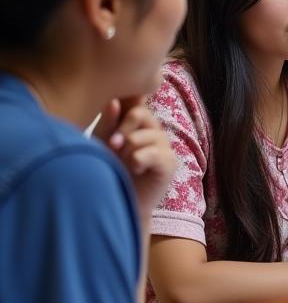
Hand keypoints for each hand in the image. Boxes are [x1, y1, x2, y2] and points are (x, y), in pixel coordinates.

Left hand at [94, 97, 176, 216]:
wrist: (120, 201)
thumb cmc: (110, 170)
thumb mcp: (102, 143)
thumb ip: (108, 122)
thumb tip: (113, 101)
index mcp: (138, 121)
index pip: (137, 100)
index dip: (128, 102)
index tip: (114, 113)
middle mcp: (154, 129)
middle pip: (139, 113)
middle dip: (121, 130)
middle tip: (112, 146)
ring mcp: (164, 145)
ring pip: (141, 136)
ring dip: (126, 150)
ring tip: (123, 163)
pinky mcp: (170, 162)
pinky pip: (152, 153)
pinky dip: (137, 162)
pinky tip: (136, 170)